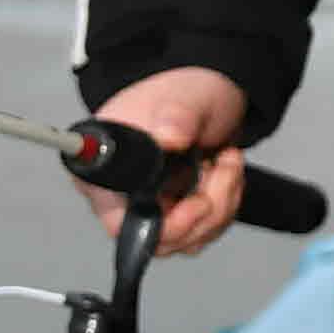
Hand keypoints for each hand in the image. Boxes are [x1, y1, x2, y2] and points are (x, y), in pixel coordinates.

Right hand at [79, 64, 250, 257]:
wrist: (212, 93)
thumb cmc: (188, 92)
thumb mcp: (187, 97)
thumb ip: (178, 115)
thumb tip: (168, 137)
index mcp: (107, 170)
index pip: (122, 224)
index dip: (164, 225)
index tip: (198, 201)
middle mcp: (122, 195)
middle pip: (161, 239)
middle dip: (206, 208)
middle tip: (222, 168)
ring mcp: (151, 206)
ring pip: (188, 239)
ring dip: (222, 203)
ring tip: (226, 162)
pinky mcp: (176, 212)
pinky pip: (204, 231)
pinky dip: (225, 205)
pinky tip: (225, 173)